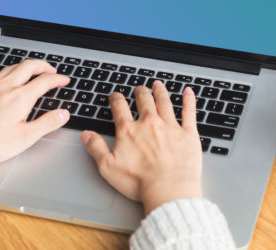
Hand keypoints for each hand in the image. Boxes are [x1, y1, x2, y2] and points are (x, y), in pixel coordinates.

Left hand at [0, 59, 70, 167]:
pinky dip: (4, 71)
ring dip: (25, 66)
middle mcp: (5, 86)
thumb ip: (47, 124)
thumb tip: (62, 114)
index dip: (58, 79)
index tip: (63, 80)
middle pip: (29, 66)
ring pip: (11, 66)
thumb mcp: (24, 138)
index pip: (45, 81)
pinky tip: (3, 77)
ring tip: (31, 71)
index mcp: (20, 97)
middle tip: (51, 70)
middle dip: (44, 65)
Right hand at [81, 81, 202, 214]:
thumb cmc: (140, 182)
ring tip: (158, 85)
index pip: (120, 108)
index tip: (115, 96)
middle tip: (139, 89)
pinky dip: (189, 100)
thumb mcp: (108, 167)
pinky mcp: (188, 133)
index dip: (116, 99)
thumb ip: (96, 148)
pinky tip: (188, 92)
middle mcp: (150, 123)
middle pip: (144, 100)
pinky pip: (189, 111)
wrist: (169, 190)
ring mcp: (170, 126)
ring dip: (160, 91)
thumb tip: (86, 134)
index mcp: (129, 130)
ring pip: (164, 102)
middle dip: (140, 92)